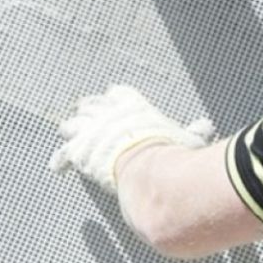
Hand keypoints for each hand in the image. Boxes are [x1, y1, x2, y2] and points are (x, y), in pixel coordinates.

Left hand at [50, 85, 214, 192]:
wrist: (149, 169)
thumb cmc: (170, 153)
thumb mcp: (188, 138)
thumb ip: (195, 130)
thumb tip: (205, 126)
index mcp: (134, 104)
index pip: (118, 93)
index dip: (114, 98)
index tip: (112, 100)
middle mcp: (110, 113)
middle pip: (91, 105)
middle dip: (88, 112)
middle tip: (86, 116)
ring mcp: (92, 131)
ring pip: (74, 123)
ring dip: (73, 129)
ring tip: (70, 132)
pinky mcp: (79, 152)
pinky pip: (63, 153)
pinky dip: (61, 160)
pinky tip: (57, 165)